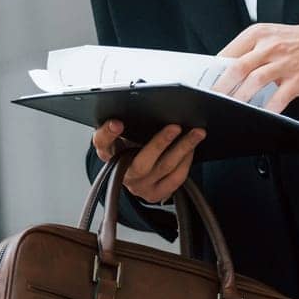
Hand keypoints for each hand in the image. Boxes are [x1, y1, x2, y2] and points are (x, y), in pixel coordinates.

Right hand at [91, 119, 206, 203]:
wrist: (135, 172)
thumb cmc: (131, 144)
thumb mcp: (125, 133)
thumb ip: (129, 121)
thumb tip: (148, 104)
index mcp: (108, 153)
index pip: (101, 143)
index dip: (107, 133)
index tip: (117, 123)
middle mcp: (122, 173)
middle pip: (141, 162)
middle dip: (160, 143)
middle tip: (175, 127)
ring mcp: (139, 187)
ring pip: (164, 167)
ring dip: (183, 148)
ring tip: (196, 133)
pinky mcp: (154, 194)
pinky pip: (175, 179)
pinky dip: (186, 162)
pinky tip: (192, 148)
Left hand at [210, 23, 298, 114]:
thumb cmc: (297, 41)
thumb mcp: (270, 35)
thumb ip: (249, 49)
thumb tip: (224, 68)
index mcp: (258, 34)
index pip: (229, 52)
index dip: (214, 70)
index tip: (206, 82)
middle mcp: (270, 46)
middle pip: (237, 68)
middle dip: (221, 86)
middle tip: (212, 98)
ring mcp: (284, 63)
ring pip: (254, 82)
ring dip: (240, 98)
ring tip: (230, 108)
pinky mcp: (297, 80)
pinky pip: (278, 98)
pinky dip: (267, 109)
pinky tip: (259, 114)